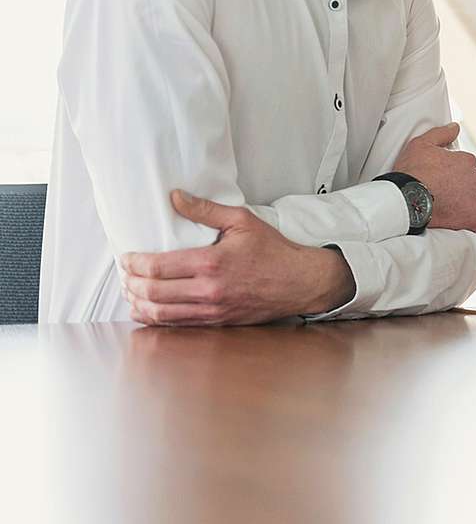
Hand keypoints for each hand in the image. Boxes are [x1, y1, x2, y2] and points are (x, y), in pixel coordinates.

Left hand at [120, 190, 359, 324]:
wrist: (301, 282)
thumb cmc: (274, 251)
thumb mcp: (242, 221)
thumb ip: (205, 210)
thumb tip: (174, 198)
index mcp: (211, 263)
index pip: (157, 267)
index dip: (134, 263)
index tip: (127, 257)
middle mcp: (208, 290)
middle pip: (152, 292)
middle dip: (130, 283)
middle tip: (125, 274)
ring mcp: (211, 310)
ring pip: (160, 313)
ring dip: (138, 303)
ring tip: (131, 292)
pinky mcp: (216, 322)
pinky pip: (176, 325)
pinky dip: (155, 318)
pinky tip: (148, 309)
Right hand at [393, 121, 475, 233]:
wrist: (404, 198)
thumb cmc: (410, 171)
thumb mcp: (421, 144)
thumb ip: (441, 134)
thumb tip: (456, 127)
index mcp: (469, 161)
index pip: (475, 168)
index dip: (463, 174)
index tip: (451, 181)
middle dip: (469, 191)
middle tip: (451, 197)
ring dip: (475, 208)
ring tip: (457, 212)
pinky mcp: (474, 219)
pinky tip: (470, 225)